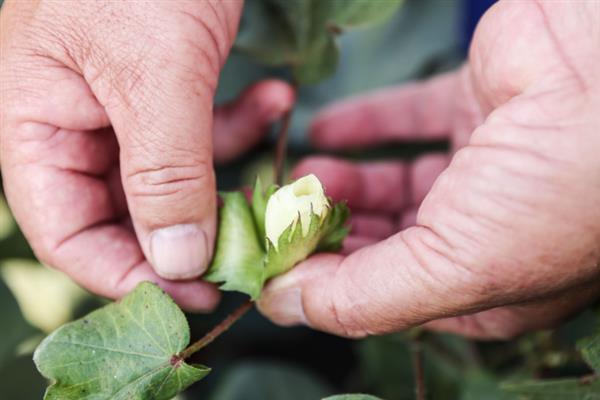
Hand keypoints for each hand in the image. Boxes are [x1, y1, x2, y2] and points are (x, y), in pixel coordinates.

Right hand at [0, 0, 293, 310]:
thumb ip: (160, 171)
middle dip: (190, 227)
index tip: (195, 294)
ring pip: (173, 176)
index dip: (126, 275)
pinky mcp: (169, 86)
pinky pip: (201, 131)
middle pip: (125, 213)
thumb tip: (177, 260)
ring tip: (273, 140)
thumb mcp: (151, 71)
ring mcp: (124, 106)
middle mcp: (74, 124)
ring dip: (226, 169)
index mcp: (36, 124)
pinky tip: (277, 97)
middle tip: (249, 240)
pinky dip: (241, 123)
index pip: (66, 234)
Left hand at [258, 1, 599, 338]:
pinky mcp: (476, 104)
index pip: (393, 298)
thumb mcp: (457, 267)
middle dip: (333, 232)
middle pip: (389, 240)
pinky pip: (408, 118)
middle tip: (280, 219)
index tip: (280, 268)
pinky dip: (364, 126)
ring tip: (301, 178)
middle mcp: (491, 231)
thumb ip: (366, 297)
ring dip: (344, 182)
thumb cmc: (557, 191)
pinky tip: (324, 132)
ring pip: (396, 182)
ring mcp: (484, 165)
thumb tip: (283, 304)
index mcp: (494, 287)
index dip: (335, 287)